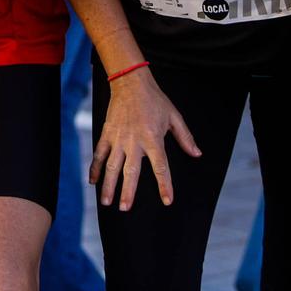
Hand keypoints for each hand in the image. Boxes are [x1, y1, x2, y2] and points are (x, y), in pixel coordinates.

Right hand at [90, 68, 199, 209]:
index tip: (167, 200)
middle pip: (131, 172)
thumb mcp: (174, 117)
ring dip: (109, 185)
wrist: (130, 82)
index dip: (165, 185)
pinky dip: (95, 168)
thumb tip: (197, 154)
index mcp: (153, 139)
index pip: (161, 167)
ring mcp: (118, 138)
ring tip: (106, 202)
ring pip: (112, 166)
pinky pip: (99, 154)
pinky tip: (93, 182)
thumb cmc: (155, 100)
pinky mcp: (107, 133)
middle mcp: (134, 141)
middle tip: (125, 209)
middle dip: (127, 192)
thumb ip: (185, 137)